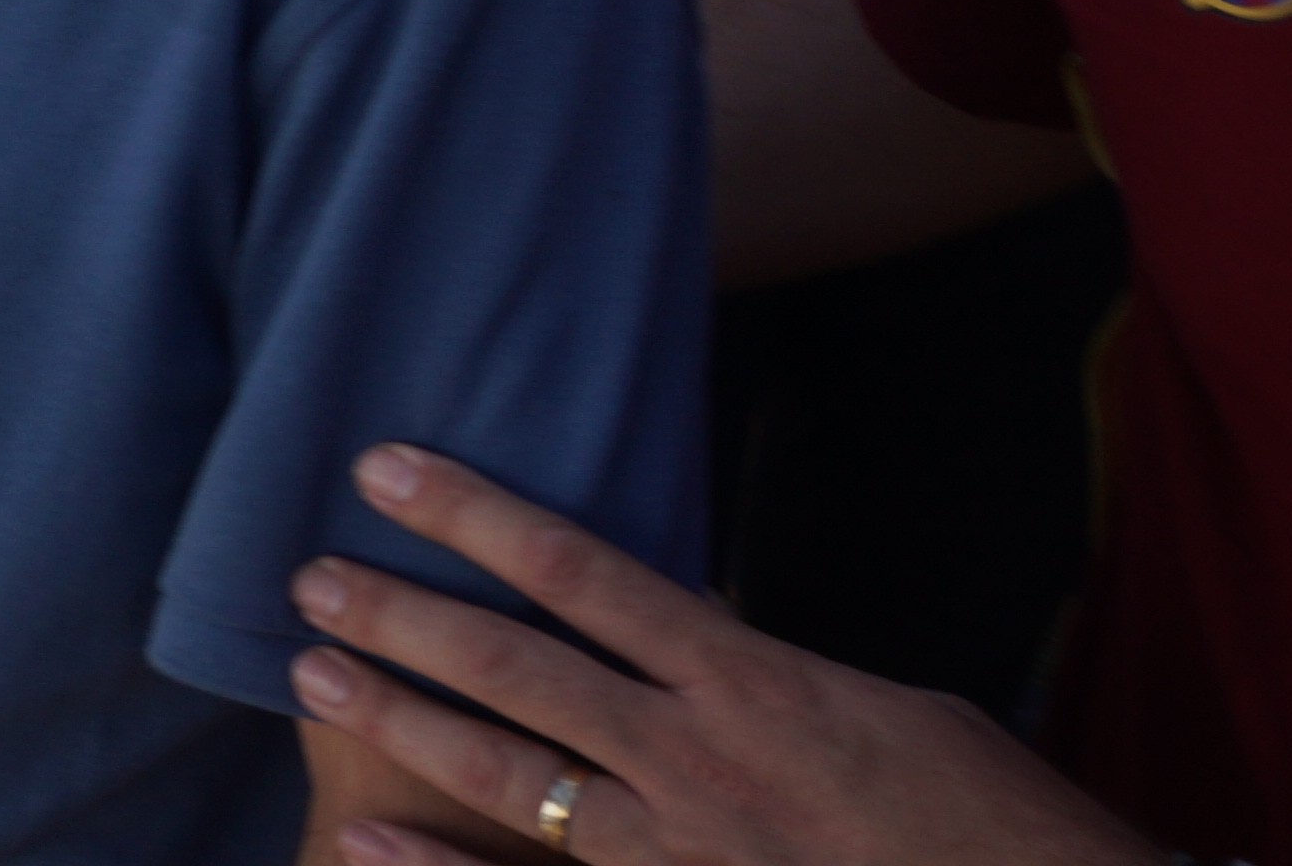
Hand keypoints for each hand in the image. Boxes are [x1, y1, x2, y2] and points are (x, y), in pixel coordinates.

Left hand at [291, 447, 1152, 865]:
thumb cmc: (986, 820)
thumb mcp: (883, 709)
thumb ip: (761, 669)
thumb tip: (682, 624)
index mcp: (757, 683)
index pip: (586, 573)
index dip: (476, 514)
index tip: (385, 465)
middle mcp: (701, 762)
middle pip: (518, 669)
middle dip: (402, 616)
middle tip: (305, 575)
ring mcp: (684, 853)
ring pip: (509, 775)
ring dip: (402, 721)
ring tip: (308, 675)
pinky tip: (362, 839)